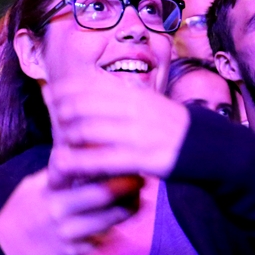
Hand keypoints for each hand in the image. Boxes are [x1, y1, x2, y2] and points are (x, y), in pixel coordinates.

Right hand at [0, 168, 141, 254]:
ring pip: (110, 219)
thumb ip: (56, 174)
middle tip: (142, 179)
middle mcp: (60, 209)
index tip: (122, 156)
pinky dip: (113, 232)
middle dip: (127, 185)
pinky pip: (102, 240)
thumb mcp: (33, 186)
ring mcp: (69, 232)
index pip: (81, 169)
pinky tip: (119, 224)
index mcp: (50, 188)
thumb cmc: (22, 211)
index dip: (105, 162)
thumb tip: (81, 155)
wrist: (5, 249)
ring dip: (128, 209)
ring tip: (138, 201)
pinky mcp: (75, 253)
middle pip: (103, 194)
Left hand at [43, 79, 189, 187]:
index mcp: (131, 93)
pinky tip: (70, 170)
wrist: (204, 147)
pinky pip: (100, 160)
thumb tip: (84, 87)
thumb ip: (116, 95)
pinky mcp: (140, 158)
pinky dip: (80, 165)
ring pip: (85, 133)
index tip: (50, 99)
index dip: (62, 91)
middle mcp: (131, 109)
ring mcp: (136, 133)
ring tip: (60, 151)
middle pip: (79, 107)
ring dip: (66, 143)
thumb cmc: (168, 125)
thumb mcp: (144, 101)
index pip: (85, 84)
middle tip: (54, 130)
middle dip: (59, 119)